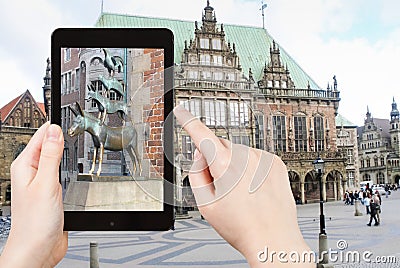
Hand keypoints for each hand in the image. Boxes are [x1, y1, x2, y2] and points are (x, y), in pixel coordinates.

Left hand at [0, 123, 67, 267]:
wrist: (38, 248)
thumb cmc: (35, 222)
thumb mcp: (46, 184)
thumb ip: (51, 156)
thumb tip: (55, 130)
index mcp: (26, 165)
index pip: (42, 135)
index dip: (56, 124)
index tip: (69, 113)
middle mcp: (33, 171)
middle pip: (49, 144)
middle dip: (62, 134)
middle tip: (78, 123)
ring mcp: (42, 180)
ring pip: (55, 156)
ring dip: (65, 148)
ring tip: (75, 137)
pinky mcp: (52, 190)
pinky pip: (60, 170)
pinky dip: (67, 163)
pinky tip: (72, 162)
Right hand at [174, 106, 312, 266]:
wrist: (273, 239)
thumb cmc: (241, 226)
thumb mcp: (206, 205)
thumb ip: (196, 174)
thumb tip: (200, 155)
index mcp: (225, 166)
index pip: (201, 135)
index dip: (188, 121)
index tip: (182, 110)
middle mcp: (246, 157)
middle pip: (220, 145)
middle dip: (215, 158)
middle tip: (219, 184)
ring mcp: (263, 159)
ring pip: (238, 152)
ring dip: (234, 164)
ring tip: (240, 191)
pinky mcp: (275, 163)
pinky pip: (255, 157)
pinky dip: (250, 167)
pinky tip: (253, 187)